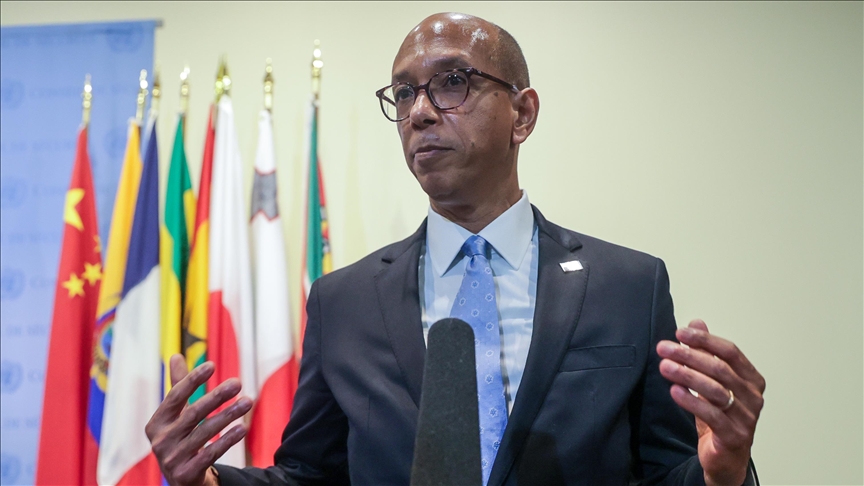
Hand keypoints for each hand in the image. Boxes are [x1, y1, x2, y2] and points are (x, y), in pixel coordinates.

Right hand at [145, 354, 252, 485]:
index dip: (192, 380)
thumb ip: (178, 387)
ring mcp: (171, 459)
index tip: (212, 365)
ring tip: (248, 401)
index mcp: (157, 422)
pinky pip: (210, 454)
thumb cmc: (181, 438)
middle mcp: (161, 440)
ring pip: (204, 433)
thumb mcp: (177, 415)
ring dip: (228, 415)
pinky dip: (227, 440)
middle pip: (193, 414)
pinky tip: (242, 428)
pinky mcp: (185, 474)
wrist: (181, 478)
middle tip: (238, 382)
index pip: (175, 396)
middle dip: (217, 396)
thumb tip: (175, 355)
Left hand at [656, 320, 765, 485]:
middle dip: (689, 356)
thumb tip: (697, 322)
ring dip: (687, 376)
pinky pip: (712, 415)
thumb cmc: (720, 416)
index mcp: (752, 379)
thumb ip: (706, 352)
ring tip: (665, 367)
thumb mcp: (712, 381)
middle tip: (664, 348)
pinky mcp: (735, 436)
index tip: (680, 332)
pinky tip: (674, 391)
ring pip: (715, 391)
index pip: (730, 352)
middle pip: (720, 369)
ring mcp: (747, 418)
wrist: (725, 456)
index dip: (705, 340)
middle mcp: (753, 397)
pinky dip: (691, 401)